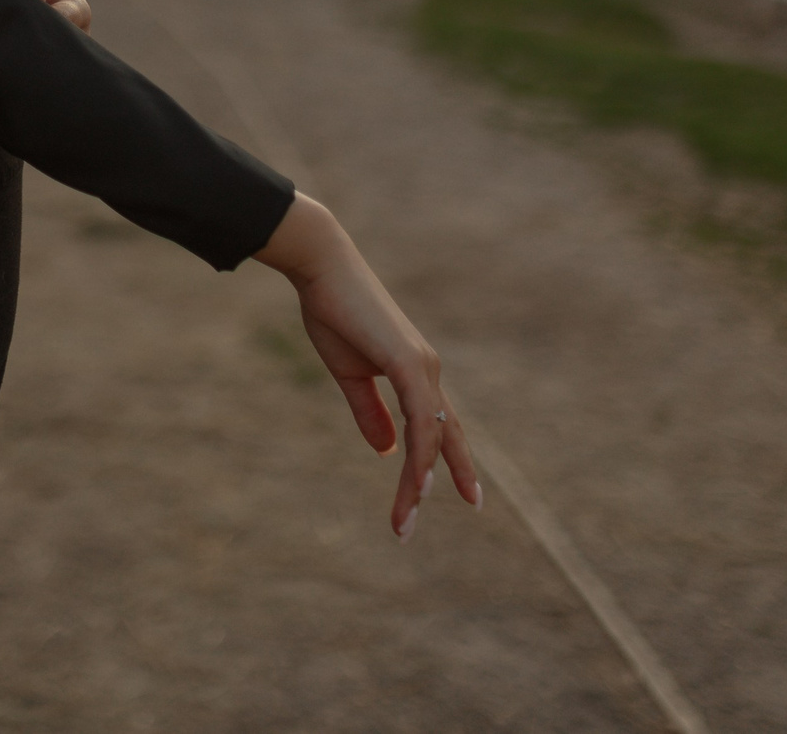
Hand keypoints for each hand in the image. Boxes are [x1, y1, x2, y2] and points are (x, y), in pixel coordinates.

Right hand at [254, 192, 479, 540]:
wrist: (322, 269)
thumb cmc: (333, 313)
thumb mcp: (348, 374)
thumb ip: (369, 412)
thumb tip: (388, 450)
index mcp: (416, 374)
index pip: (440, 427)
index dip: (453, 460)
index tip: (463, 494)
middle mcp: (428, 371)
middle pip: (446, 437)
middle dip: (454, 476)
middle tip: (464, 509)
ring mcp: (422, 367)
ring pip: (432, 436)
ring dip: (420, 480)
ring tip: (408, 517)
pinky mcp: (408, 362)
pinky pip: (421, 418)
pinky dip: (422, 451)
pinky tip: (419, 479)